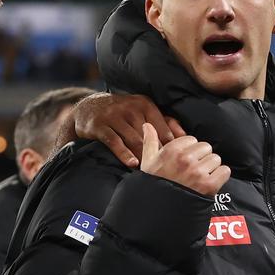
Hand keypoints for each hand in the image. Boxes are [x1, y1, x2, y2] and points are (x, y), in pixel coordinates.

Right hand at [68, 93, 184, 166]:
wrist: (88, 107)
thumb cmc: (122, 113)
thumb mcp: (141, 111)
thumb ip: (163, 122)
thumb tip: (185, 136)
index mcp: (145, 104)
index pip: (162, 127)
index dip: (171, 145)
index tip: (178, 160)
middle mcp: (131, 107)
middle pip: (149, 135)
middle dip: (158, 153)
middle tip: (168, 170)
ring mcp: (114, 116)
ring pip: (133, 139)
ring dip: (143, 156)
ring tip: (152, 170)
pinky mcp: (100, 125)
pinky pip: (114, 142)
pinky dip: (124, 154)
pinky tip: (133, 164)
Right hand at [140, 123, 228, 195]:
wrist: (160, 212)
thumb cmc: (153, 187)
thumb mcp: (147, 163)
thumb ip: (150, 142)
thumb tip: (147, 125)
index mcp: (172, 151)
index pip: (192, 139)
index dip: (189, 150)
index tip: (184, 161)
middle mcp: (186, 159)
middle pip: (206, 147)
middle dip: (201, 158)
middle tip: (193, 170)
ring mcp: (198, 172)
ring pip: (216, 159)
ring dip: (210, 168)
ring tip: (200, 178)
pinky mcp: (209, 185)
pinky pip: (224, 171)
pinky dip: (220, 177)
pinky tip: (209, 183)